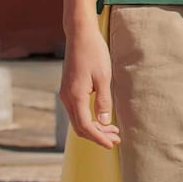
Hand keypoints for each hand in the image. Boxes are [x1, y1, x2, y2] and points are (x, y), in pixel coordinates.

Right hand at [60, 22, 118, 148]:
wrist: (80, 37)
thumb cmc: (94, 54)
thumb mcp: (104, 78)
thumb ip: (104, 101)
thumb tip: (104, 122)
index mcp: (75, 97)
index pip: (85, 126)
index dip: (99, 138)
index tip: (112, 144)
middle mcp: (66, 98)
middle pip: (80, 127)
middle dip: (98, 135)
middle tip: (117, 139)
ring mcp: (66, 95)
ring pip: (78, 120)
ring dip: (95, 128)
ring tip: (113, 131)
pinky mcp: (69, 90)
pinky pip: (78, 111)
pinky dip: (90, 118)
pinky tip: (103, 119)